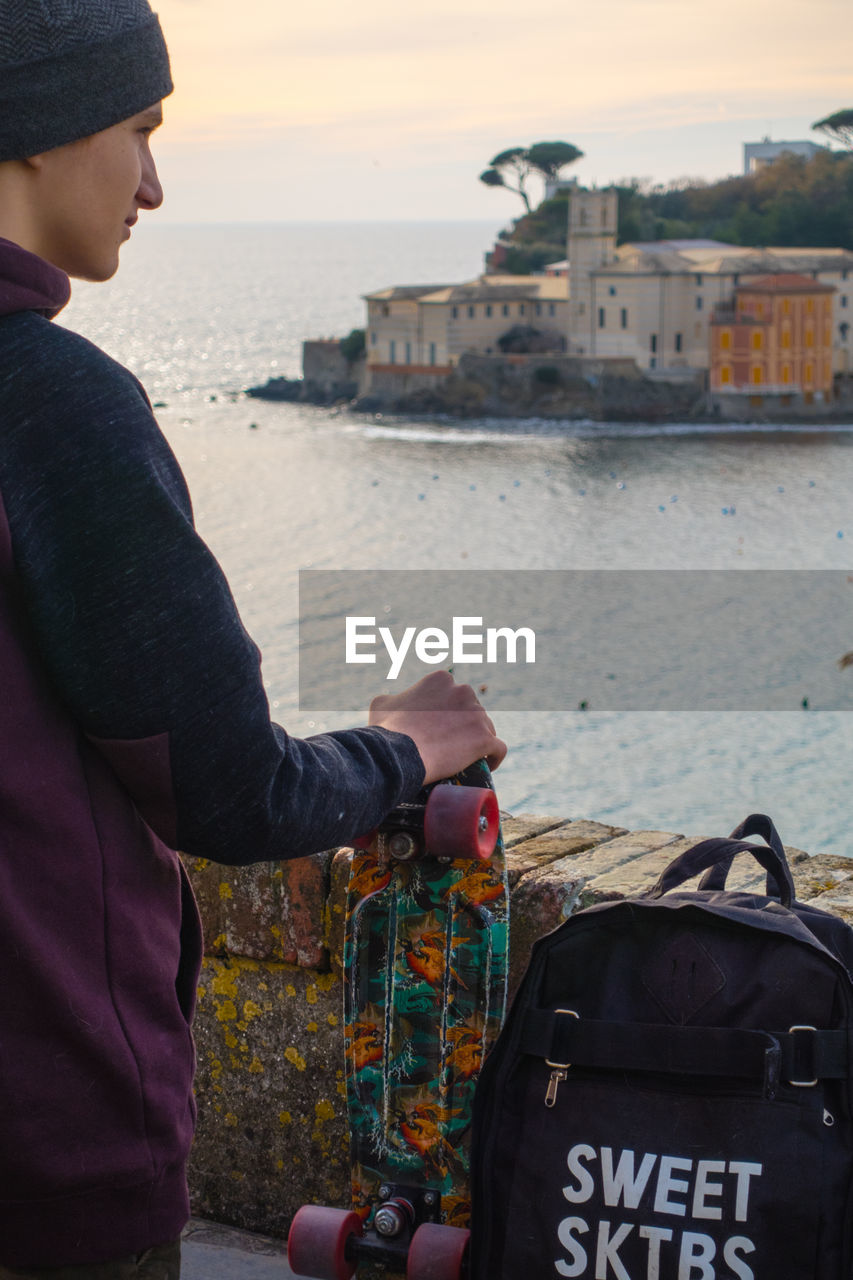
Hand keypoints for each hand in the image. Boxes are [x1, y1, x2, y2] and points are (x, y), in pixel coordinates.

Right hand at [368, 670, 506, 784]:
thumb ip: (396, 698)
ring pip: (486, 728)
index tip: (442, 728)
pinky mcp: (484, 738)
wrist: (399, 753)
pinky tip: (487, 765)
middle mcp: (463, 691)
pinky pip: (499, 748)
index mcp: (441, 680)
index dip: (450, 713)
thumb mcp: (382, 704)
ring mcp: (476, 714)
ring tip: (467, 758)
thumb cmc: (388, 730)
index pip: (454, 696)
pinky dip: (494, 757)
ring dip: (478, 741)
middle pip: (472, 710)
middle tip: (452, 745)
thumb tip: (397, 703)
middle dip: (465, 726)